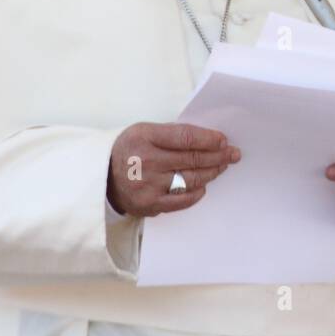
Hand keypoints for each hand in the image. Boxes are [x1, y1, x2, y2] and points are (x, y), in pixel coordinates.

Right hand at [107, 122, 239, 217]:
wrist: (101, 177)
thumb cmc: (129, 150)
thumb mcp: (144, 131)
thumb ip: (172, 134)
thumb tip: (208, 140)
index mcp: (144, 137)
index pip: (186, 137)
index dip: (209, 139)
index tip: (223, 140)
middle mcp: (146, 161)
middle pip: (192, 159)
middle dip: (218, 156)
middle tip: (233, 154)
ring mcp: (148, 185)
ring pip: (191, 179)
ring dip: (211, 173)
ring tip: (222, 167)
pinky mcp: (150, 204)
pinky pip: (182, 200)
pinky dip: (196, 192)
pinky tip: (204, 185)